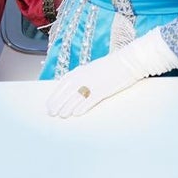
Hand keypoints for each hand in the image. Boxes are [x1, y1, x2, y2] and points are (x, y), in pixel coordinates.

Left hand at [45, 29, 177, 117]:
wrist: (128, 61)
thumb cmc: (111, 67)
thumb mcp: (93, 69)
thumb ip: (82, 77)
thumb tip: (72, 89)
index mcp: (80, 70)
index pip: (63, 83)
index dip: (55, 94)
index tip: (49, 104)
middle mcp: (84, 76)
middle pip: (67, 91)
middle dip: (58, 103)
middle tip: (51, 113)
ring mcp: (94, 83)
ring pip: (76, 97)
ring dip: (67, 107)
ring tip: (61, 115)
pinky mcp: (104, 89)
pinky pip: (90, 100)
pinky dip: (83, 107)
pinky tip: (76, 114)